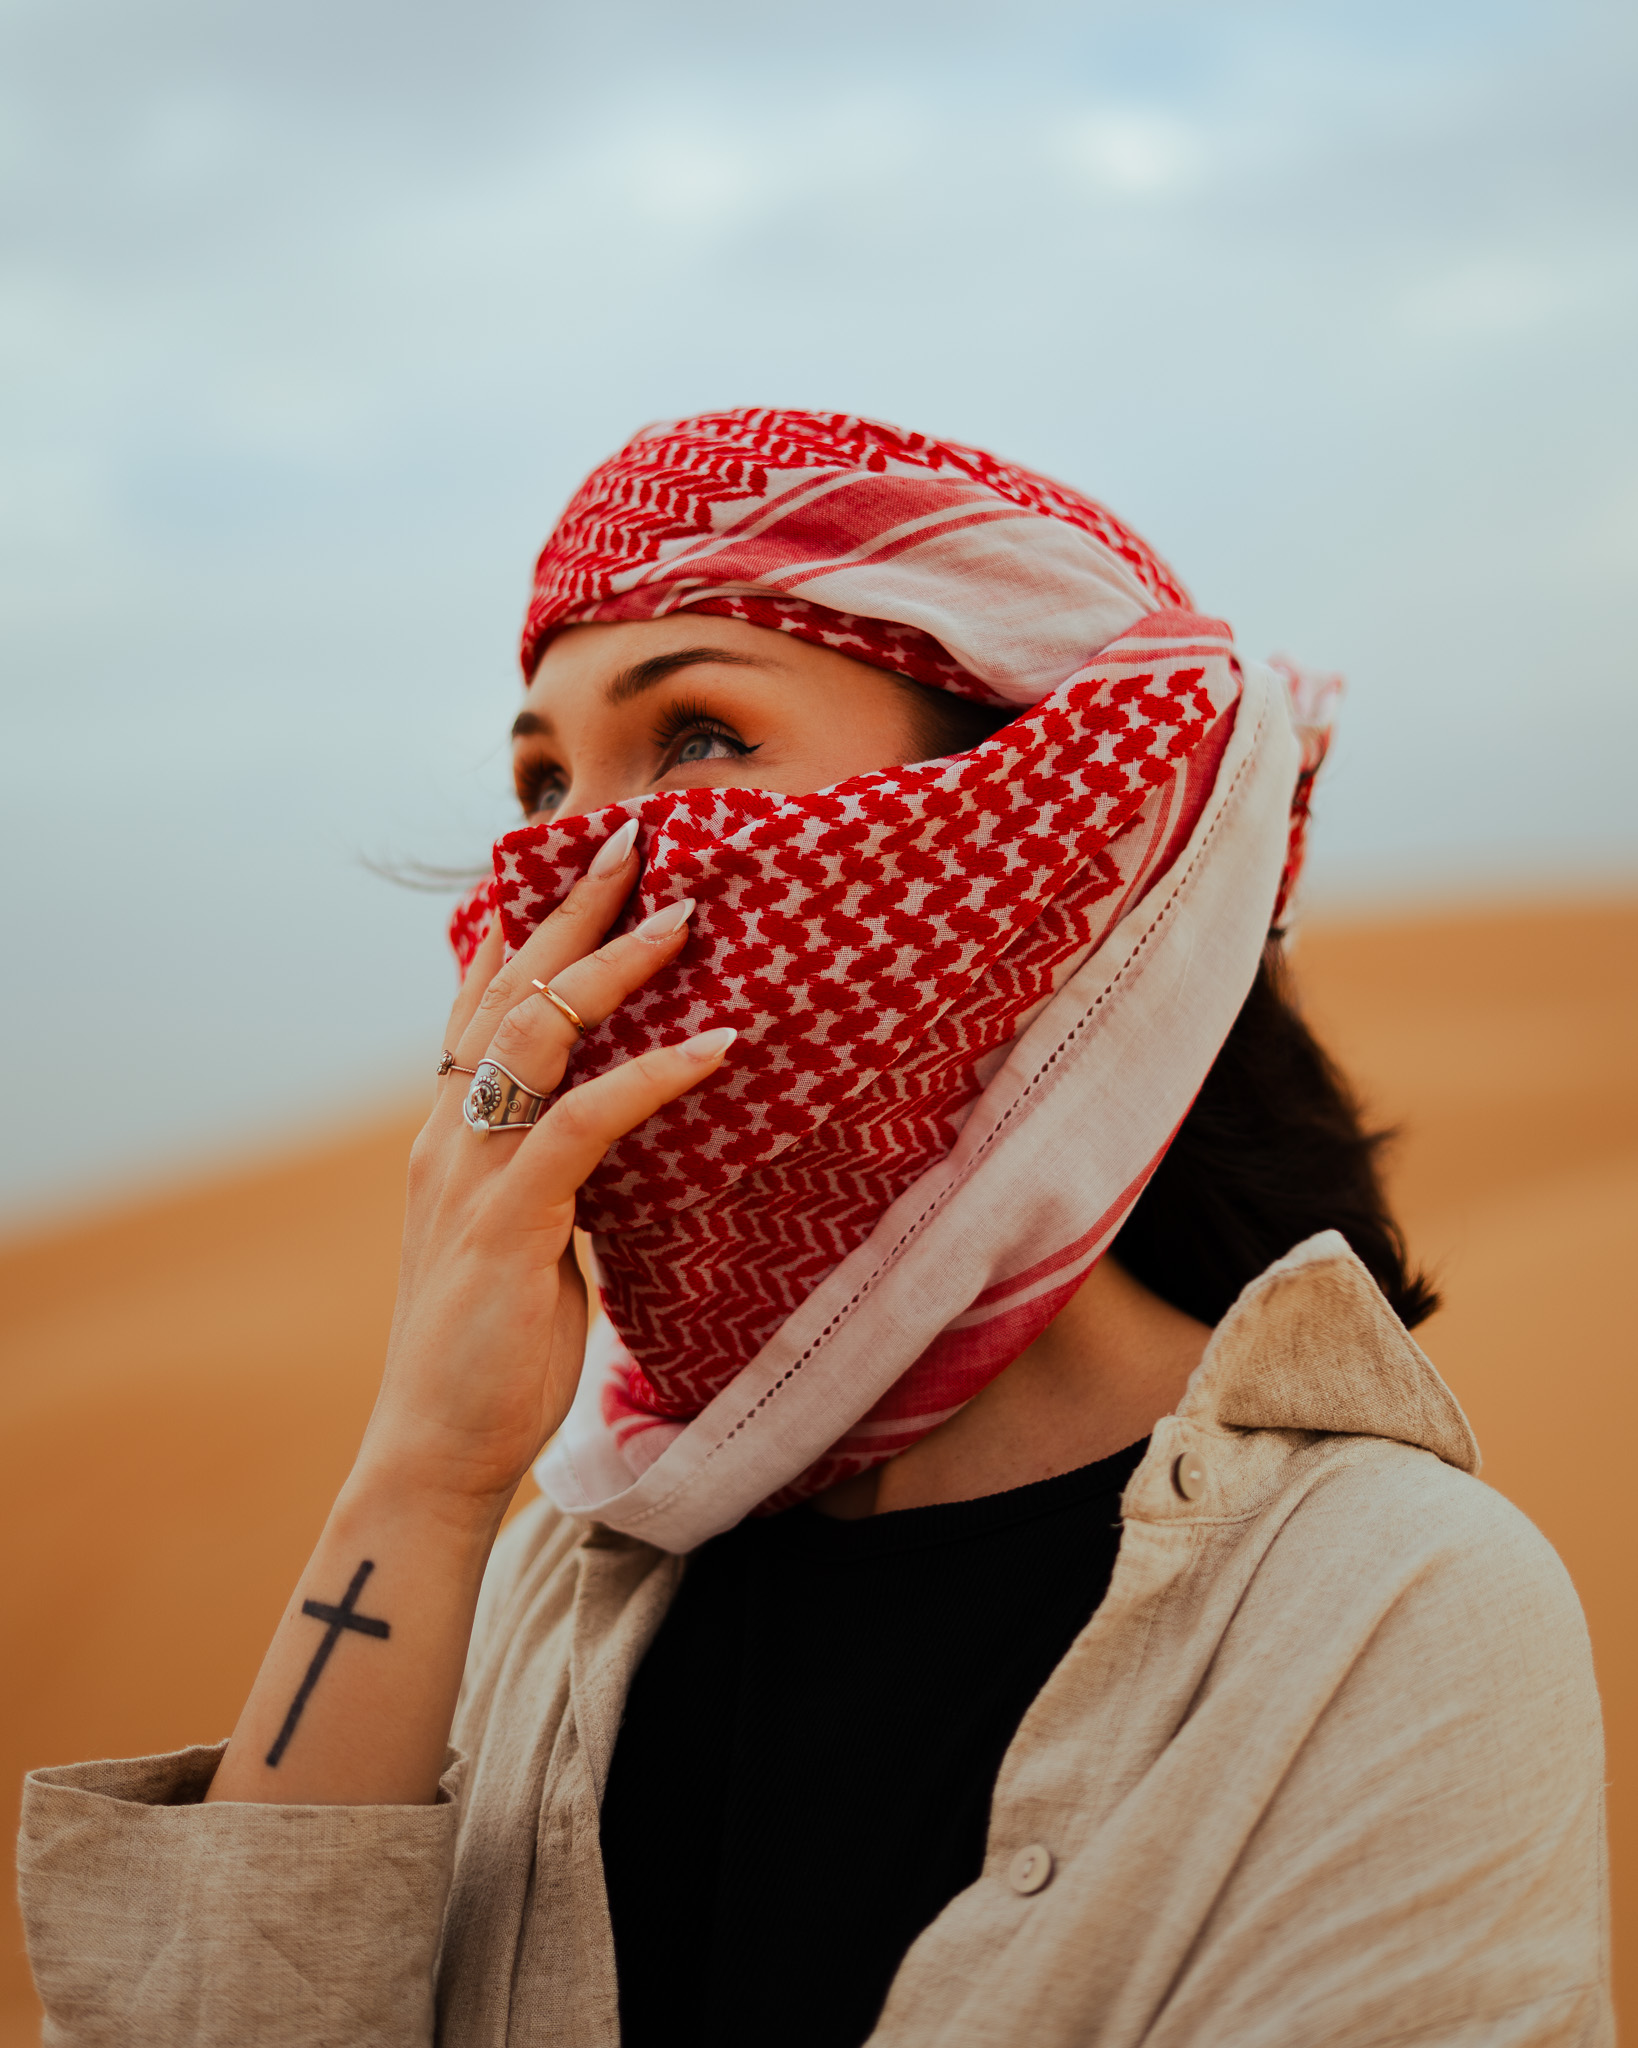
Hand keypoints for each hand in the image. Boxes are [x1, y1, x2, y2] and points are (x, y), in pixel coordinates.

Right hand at [357, 828, 732, 1523]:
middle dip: (573, 908)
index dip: (526, 925)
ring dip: (615, 967)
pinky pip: (584, 1123)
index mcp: (451, 1132)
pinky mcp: (507, 1223)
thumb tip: (614, 1135)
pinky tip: (713, 1051)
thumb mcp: (525, 1235)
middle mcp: (450, 1133)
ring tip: (686, 918)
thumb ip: (553, 1174)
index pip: (481, 1001)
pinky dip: (652, 1078)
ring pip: (539, 1034)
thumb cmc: (490, 1349)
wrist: (436, 1450)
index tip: (579, 864)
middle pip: (508, 989)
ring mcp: (472, 1173)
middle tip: (636, 839)